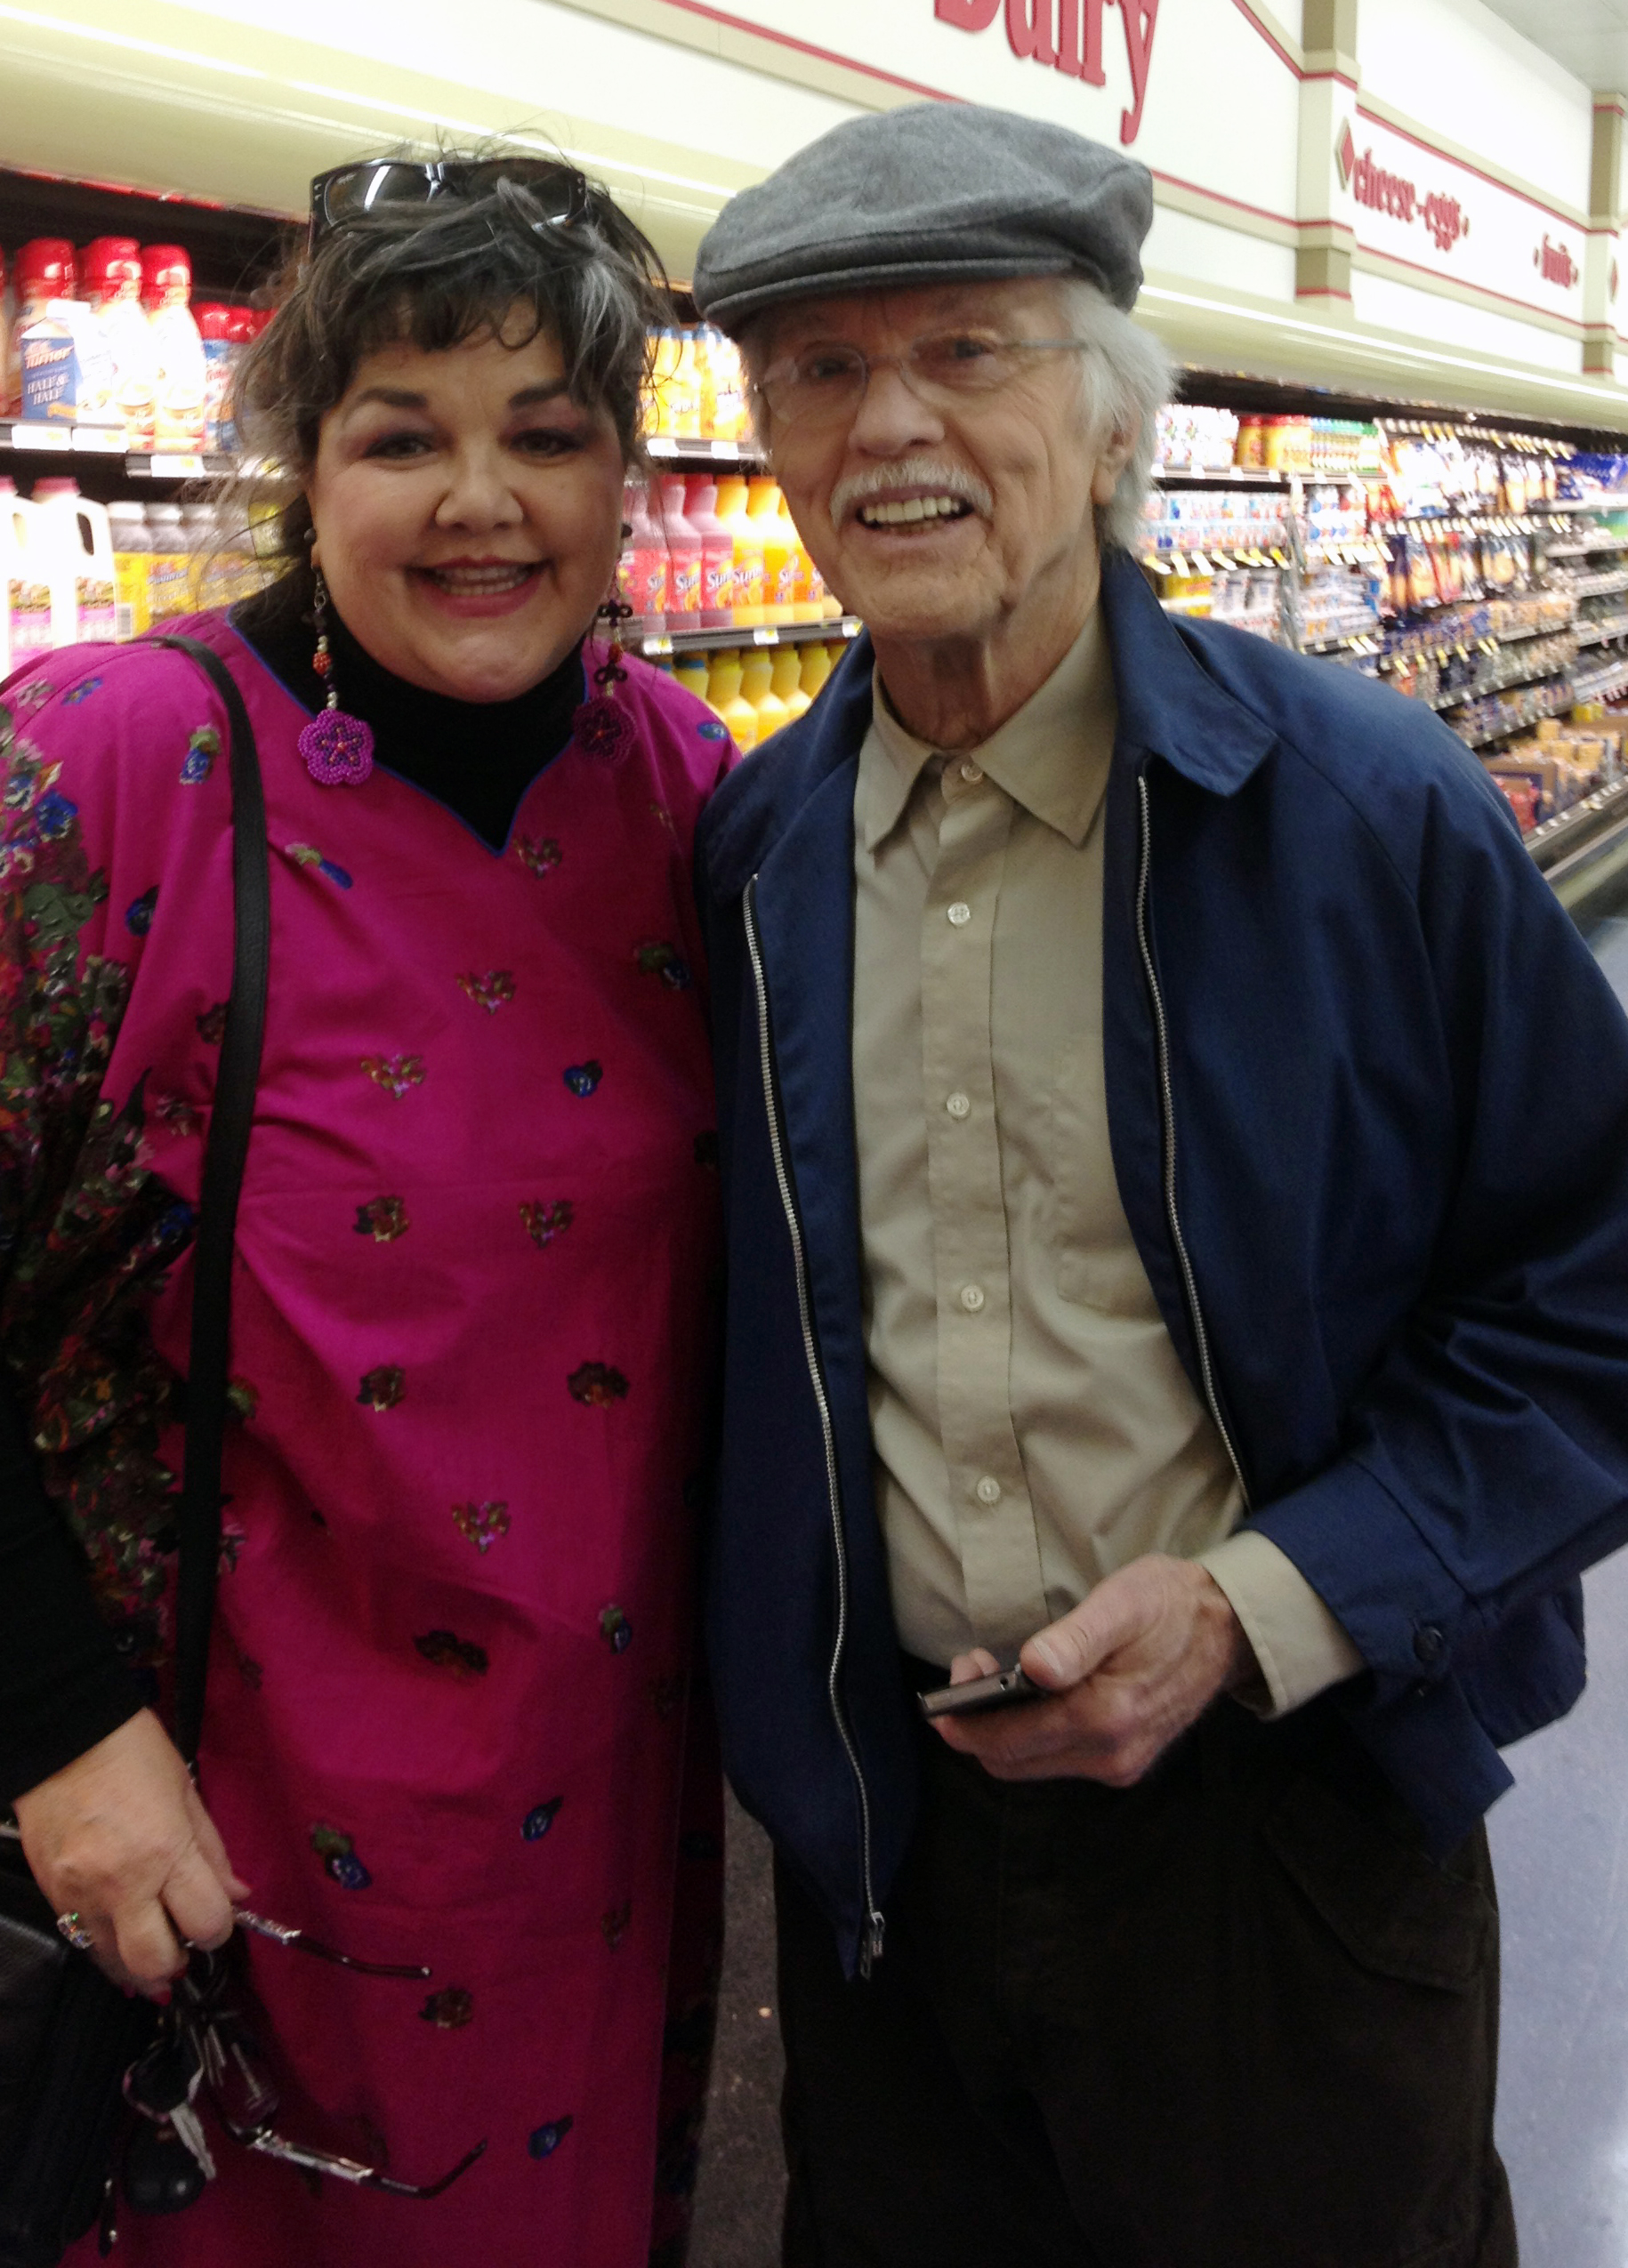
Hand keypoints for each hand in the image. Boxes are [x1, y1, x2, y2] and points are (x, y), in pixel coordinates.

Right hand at [13, 1709, 248, 1996]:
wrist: (61, 1735)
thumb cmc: (132, 1752)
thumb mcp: (185, 1792)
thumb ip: (212, 1851)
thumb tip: (237, 1895)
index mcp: (165, 1852)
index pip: (205, 1923)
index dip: (219, 1929)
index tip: (218, 1917)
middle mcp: (122, 1885)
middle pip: (156, 1962)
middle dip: (178, 1961)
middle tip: (185, 1943)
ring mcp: (81, 1895)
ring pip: (113, 1964)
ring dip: (140, 1964)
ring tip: (154, 1947)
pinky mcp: (52, 1895)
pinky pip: (83, 1941)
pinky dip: (106, 1947)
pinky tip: (120, 1936)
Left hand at [933, 1555, 1255, 1787]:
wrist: (1229, 1627)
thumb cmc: (1170, 1605)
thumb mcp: (1123, 1603)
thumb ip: (1077, 1639)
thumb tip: (1033, 1667)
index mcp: (1106, 1717)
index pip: (1009, 1741)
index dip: (968, 1718)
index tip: (953, 1680)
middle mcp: (1111, 1753)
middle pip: (1013, 1761)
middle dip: (978, 1723)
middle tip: (971, 1665)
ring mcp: (1119, 1763)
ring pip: (1031, 1764)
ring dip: (1002, 1730)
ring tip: (994, 1674)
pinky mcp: (1124, 1760)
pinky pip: (1057, 1759)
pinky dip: (1031, 1735)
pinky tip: (1030, 1696)